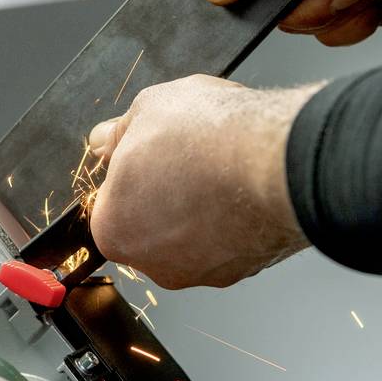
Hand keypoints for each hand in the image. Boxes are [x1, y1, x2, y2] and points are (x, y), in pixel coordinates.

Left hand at [87, 75, 322, 288]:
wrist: (277, 160)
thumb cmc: (208, 138)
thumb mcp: (147, 109)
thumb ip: (117, 132)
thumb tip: (104, 138)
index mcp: (114, 230)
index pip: (111, 203)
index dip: (130, 172)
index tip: (147, 155)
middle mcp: (154, 264)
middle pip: (151, 225)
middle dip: (165, 194)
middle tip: (185, 159)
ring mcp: (202, 271)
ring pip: (193, 236)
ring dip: (201, 208)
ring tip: (219, 168)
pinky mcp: (244, 269)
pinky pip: (230, 242)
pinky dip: (234, 218)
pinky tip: (243, 186)